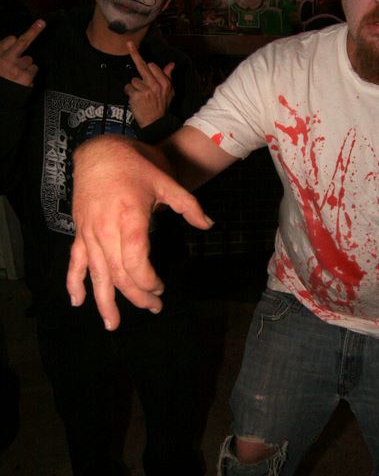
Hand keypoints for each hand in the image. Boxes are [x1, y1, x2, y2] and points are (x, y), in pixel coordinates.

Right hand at [0, 20, 44, 85]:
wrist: (1, 101)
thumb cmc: (0, 83)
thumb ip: (3, 54)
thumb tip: (13, 43)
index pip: (11, 40)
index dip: (16, 41)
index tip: (27, 29)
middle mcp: (5, 58)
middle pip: (22, 42)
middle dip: (33, 31)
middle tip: (41, 23)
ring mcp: (16, 67)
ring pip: (29, 59)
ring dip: (25, 65)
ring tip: (16, 76)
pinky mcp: (26, 76)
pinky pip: (34, 68)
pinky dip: (30, 74)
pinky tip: (22, 81)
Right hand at [66, 135, 213, 330]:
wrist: (100, 152)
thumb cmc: (135, 166)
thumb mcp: (166, 181)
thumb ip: (188, 205)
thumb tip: (208, 224)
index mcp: (129, 218)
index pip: (135, 262)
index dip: (148, 281)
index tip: (160, 287)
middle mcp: (106, 230)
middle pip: (119, 274)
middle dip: (137, 296)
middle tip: (153, 307)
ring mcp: (90, 233)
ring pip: (97, 274)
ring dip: (105, 301)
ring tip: (113, 324)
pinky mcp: (80, 233)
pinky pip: (75, 262)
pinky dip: (73, 282)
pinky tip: (77, 301)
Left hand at [124, 41, 174, 126]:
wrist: (156, 123)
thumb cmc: (162, 106)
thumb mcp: (169, 92)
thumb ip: (168, 76)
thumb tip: (171, 64)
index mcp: (165, 83)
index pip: (153, 66)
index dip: (148, 66)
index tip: (141, 52)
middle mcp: (156, 85)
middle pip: (142, 66)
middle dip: (134, 53)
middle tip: (129, 43)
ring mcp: (146, 90)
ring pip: (133, 80)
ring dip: (134, 87)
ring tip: (140, 96)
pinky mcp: (137, 96)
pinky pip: (128, 88)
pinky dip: (129, 93)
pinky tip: (135, 100)